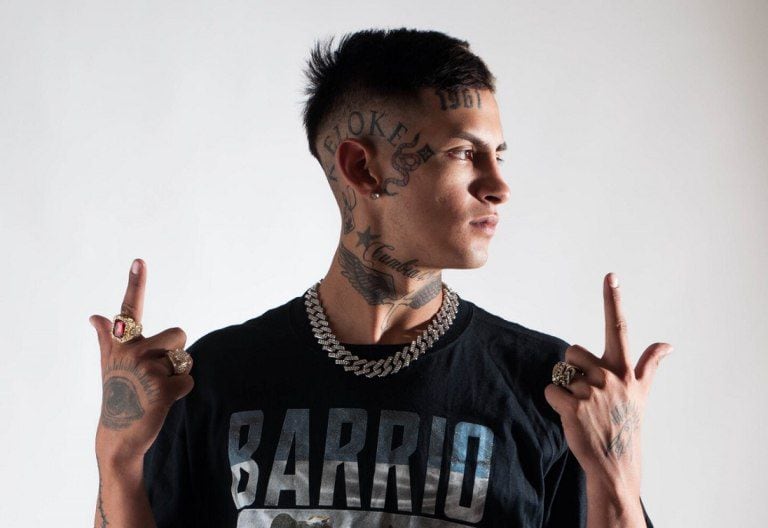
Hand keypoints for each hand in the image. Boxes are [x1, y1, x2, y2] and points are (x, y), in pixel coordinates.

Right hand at [91, 259, 193, 465]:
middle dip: (176, 352)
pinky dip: (182, 392)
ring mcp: (146, 370)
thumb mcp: (109, 364)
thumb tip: (95, 315)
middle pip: (179, 334)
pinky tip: (162, 402)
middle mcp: (131, 352)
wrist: (119, 434)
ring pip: (185, 359)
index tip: (140, 260)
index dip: (136, 282)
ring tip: (156, 388)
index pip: (130, 308)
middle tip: (154, 374)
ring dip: (178, 374)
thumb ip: (106, 337)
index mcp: (121, 343)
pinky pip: (189, 379)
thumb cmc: (118, 393)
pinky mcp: (162, 389)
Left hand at [544, 272, 672, 491]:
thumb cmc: (626, 425)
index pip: (618, 328)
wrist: (616, 464)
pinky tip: (571, 417)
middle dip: (573, 370)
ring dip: (565, 388)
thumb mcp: (642, 394)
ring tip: (583, 408)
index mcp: (624, 370)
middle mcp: (610, 377)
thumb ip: (650, 365)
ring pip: (560, 373)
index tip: (610, 275)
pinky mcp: (573, 407)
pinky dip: (555, 402)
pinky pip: (551, 390)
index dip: (613, 300)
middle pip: (572, 352)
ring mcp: (592, 392)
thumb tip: (669, 344)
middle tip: (588, 395)